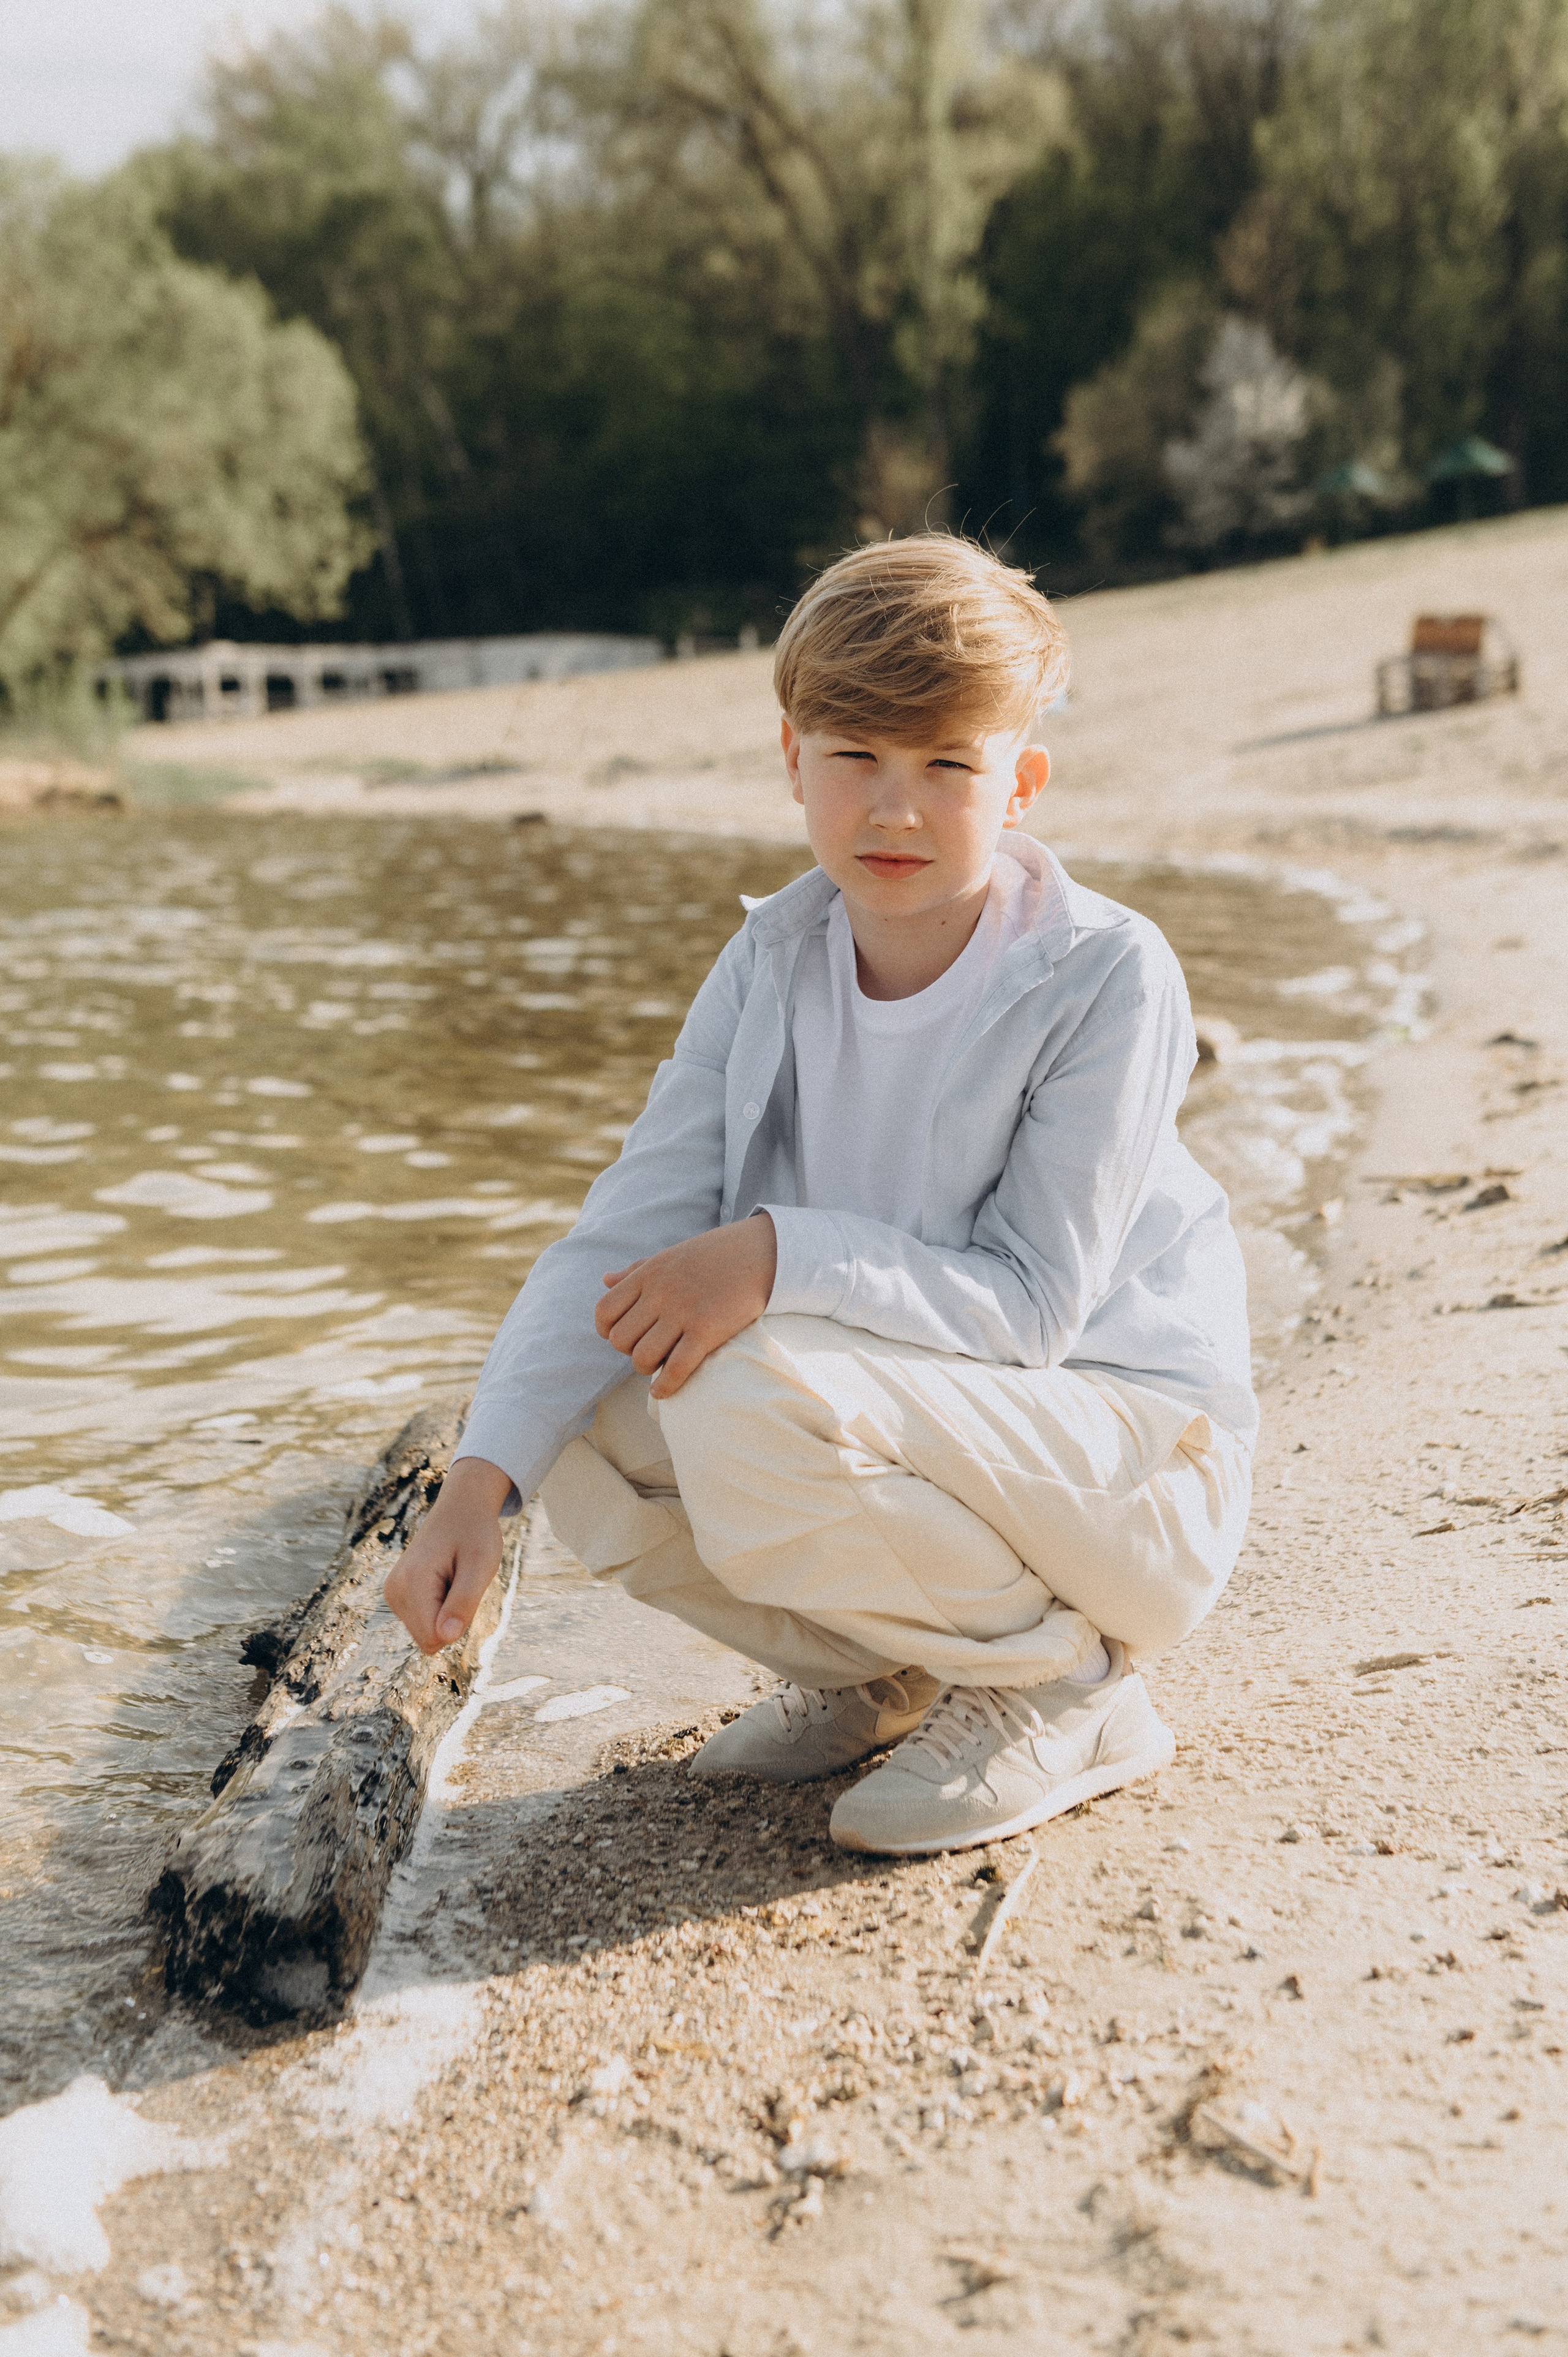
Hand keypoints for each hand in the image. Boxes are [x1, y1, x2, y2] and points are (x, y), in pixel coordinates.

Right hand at [384, 1455, 512, 1653]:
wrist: (460, 1508)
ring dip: (446, 1613)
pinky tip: (444, 1580)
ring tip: (453, 1579)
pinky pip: (422, 1622)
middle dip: (451, 1620)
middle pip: (428, 1639)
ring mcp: (393, 1592)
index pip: (434, 1638)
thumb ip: (464, 1602)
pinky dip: (439, 1607)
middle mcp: (394, 1590)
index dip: (459, 1623)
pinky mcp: (397, 1594)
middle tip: (460, 1583)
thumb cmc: (475, 1534)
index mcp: (411, 1583)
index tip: (465, 1589)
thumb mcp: (481, 1565)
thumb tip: (445, 1638)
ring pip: (426, 1633)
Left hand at [594, 1214, 776, 1397]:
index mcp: (649, 1274)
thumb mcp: (669, 1255)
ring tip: (659, 1366)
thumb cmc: (715, 1255)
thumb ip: (636, 1270)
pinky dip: (665, 1386)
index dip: (607, 1331)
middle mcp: (660, 1294)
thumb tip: (605, 1279)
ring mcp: (683, 1313)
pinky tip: (663, 1390)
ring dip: (646, 1368)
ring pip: (642, 1357)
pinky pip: (675, 1368)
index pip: (605, 1311)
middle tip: (648, 1350)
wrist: (762, 1252)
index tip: (624, 1335)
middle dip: (629, 1351)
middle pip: (621, 1339)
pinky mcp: (707, 1331)